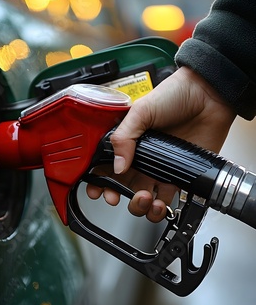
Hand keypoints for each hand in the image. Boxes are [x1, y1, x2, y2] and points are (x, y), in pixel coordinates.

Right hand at [86, 66, 235, 221]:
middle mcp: (140, 158)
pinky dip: (161, 209)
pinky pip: (166, 200)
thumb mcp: (141, 110)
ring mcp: (158, 169)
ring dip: (138, 206)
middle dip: (116, 196)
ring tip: (144, 198)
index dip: (98, 181)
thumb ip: (123, 137)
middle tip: (117, 196)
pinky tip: (160, 204)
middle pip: (121, 187)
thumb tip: (116, 166)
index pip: (104, 166)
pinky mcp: (177, 176)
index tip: (96, 190)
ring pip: (142, 198)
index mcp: (127, 143)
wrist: (208, 97)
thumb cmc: (174, 94)